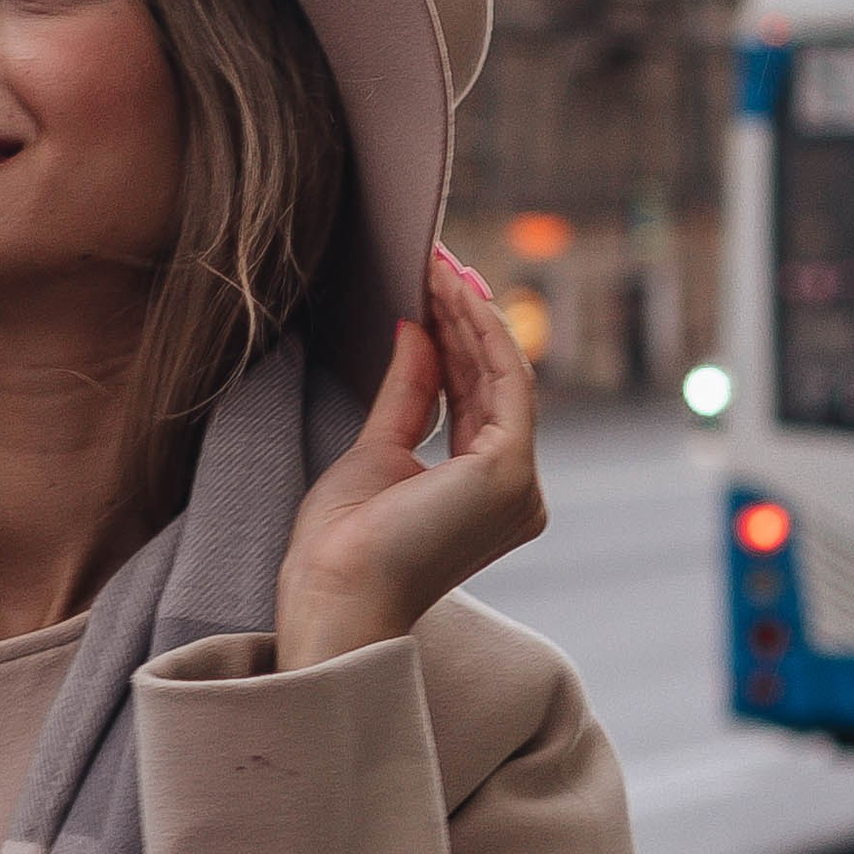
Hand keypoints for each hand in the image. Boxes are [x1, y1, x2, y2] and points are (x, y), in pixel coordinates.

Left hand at [271, 248, 544, 672]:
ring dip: (469, 314)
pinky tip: (450, 294)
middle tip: (436, 260)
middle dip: (464, 316)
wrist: (334, 593)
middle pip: (493, 383)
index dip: (457, 339)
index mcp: (487, 494)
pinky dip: (479, 333)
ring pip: (502, 376)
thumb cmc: (344, 545)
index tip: (432, 287)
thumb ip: (407, 393)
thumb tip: (418, 329)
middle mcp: (517, 493)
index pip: (477, 400)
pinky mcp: (508, 472)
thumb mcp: (375, 450)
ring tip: (437, 265)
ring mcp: (519, 485)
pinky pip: (504, 383)